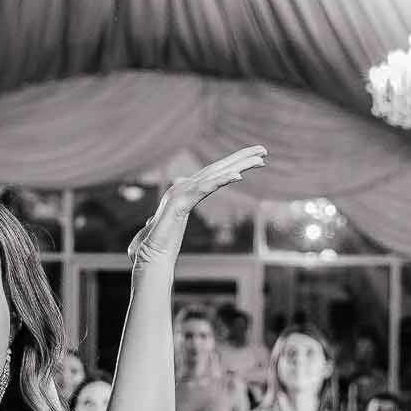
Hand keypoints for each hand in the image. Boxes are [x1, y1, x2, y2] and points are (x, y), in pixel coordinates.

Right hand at [128, 147, 266, 263]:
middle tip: (263, 150)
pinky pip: (203, 189)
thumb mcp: (164, 229)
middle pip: (216, 169)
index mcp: (182, 193)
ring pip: (214, 175)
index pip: (212, 175)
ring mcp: (180, 195)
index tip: (254, 161)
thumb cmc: (153, 248)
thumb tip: (152, 223)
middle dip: (240, 158)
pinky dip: (220, 181)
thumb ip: (162, 223)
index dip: (232, 165)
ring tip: (260, 158)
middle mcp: (181, 189)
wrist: (147, 260)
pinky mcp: (179, 204)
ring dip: (238, 165)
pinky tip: (238, 176)